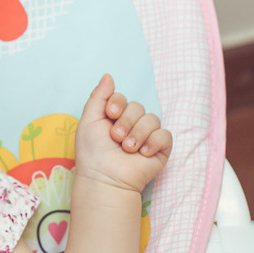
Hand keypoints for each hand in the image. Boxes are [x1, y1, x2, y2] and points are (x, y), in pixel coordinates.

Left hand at [75, 74, 171, 192]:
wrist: (105, 177)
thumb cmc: (92, 152)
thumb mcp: (89, 120)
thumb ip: (98, 96)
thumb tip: (108, 75)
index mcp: (114, 117)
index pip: (123, 98)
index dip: (118, 103)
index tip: (110, 114)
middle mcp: (131, 125)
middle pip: (138, 107)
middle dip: (126, 122)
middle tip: (116, 138)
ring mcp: (146, 137)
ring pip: (152, 119)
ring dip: (137, 133)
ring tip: (127, 149)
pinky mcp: (160, 149)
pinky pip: (164, 135)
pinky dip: (153, 142)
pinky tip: (142, 153)